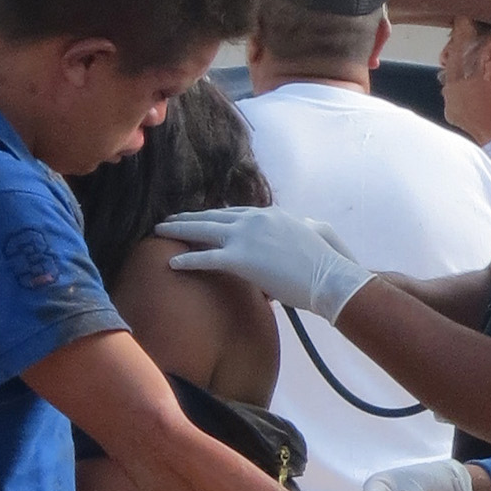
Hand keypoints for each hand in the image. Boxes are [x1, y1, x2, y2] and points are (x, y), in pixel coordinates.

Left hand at [160, 208, 373, 322]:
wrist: (330, 278)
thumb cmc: (329, 261)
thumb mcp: (318, 232)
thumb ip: (303, 226)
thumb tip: (304, 226)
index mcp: (270, 213)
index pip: (234, 212)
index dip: (214, 217)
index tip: (201, 219)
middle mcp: (253, 219)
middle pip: (211, 216)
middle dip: (188, 218)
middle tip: (169, 220)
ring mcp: (244, 237)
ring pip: (201, 230)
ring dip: (177, 230)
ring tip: (160, 232)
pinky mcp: (239, 259)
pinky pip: (205, 258)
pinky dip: (186, 260)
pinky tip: (171, 263)